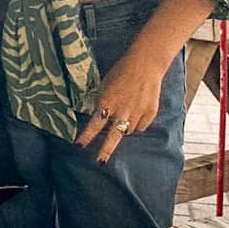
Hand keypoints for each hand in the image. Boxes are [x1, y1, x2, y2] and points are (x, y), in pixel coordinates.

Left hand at [75, 47, 172, 163]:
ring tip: (124, 116)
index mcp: (107, 103)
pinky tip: (136, 112)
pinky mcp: (150, 114)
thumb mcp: (105, 86)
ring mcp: (137, 114)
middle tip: (99, 162)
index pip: (94, 125)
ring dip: (123, 129)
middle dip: (105, 151)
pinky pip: (141, 126)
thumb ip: (103, 103)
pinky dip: (137, 124)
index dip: (86, 136)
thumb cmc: (121, 72)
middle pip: (112, 137)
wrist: (145, 64)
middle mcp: (122, 111)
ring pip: (128, 131)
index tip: (78, 146)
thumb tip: (101, 118)